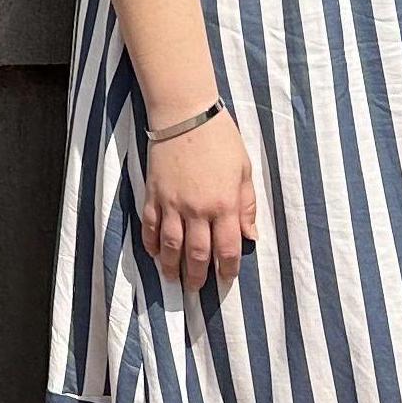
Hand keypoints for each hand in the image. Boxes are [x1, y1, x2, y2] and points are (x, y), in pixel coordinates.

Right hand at [141, 114, 258, 291]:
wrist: (185, 114)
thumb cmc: (220, 139)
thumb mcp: (244, 171)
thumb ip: (247, 206)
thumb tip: (251, 237)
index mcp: (224, 205)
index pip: (227, 249)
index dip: (226, 269)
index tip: (225, 279)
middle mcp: (198, 210)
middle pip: (196, 254)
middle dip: (197, 275)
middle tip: (195, 288)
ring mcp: (172, 203)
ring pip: (171, 246)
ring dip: (172, 267)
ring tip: (173, 279)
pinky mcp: (153, 194)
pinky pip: (150, 226)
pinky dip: (151, 243)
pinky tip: (154, 253)